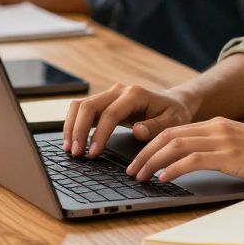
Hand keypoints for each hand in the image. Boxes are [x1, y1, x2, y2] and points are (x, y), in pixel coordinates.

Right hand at [62, 83, 196, 157]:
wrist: (174, 102)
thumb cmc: (174, 113)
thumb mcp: (173, 121)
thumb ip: (156, 127)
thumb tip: (137, 131)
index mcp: (135, 94)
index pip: (110, 113)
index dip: (99, 134)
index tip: (93, 153)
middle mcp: (119, 91)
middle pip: (89, 106)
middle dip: (78, 130)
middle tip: (76, 153)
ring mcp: (109, 95)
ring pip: (80, 105)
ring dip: (71, 126)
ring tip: (69, 148)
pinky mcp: (104, 102)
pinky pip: (82, 110)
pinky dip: (73, 124)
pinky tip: (72, 141)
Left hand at [126, 117, 243, 187]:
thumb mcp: (243, 148)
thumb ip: (222, 150)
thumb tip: (199, 164)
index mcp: (219, 124)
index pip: (176, 130)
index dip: (153, 145)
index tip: (140, 159)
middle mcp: (217, 127)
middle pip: (169, 135)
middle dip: (145, 153)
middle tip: (131, 169)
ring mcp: (223, 139)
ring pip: (175, 146)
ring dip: (152, 162)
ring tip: (140, 176)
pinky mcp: (229, 155)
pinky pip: (192, 160)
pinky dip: (172, 169)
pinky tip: (163, 179)